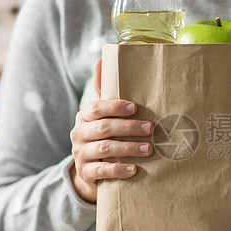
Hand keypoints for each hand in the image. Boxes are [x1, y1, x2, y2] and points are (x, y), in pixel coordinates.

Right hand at [70, 57, 153, 202]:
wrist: (89, 170)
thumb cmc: (102, 135)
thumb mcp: (102, 113)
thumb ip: (104, 89)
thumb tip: (102, 57)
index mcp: (85, 116)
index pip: (97, 108)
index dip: (115, 107)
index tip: (135, 107)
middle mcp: (80, 133)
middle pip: (104, 128)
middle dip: (128, 128)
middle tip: (151, 128)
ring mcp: (81, 154)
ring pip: (104, 149)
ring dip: (128, 149)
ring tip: (149, 149)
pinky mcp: (85, 173)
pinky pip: (101, 171)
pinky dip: (118, 170)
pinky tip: (134, 169)